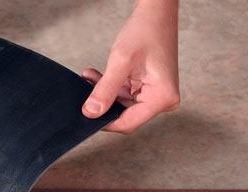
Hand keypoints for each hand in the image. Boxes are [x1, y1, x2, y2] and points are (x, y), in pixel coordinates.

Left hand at [82, 0, 179, 133]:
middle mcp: (162, 99)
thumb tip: (91, 113)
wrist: (155, 13)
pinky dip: (109, 86)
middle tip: (85, 92)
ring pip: (120, 104)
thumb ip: (105, 90)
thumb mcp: (120, 62)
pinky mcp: (147, 88)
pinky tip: (96, 76)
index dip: (105, 122)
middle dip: (103, 104)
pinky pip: (123, 94)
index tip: (86, 116)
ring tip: (89, 78)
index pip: (128, 123)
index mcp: (162, 97)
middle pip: (124, 114)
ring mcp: (155, 94)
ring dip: (103, 92)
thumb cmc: (146, 31)